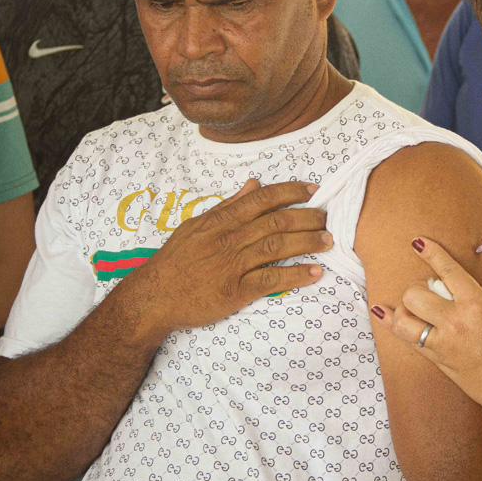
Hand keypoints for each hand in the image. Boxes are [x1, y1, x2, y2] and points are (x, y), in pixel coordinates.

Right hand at [122, 179, 331, 333]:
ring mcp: (232, 265)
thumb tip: (253, 183)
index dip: (291, 191)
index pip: (262, 199)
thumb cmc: (176, 260)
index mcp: (220, 220)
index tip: (313, 189)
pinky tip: (315, 273)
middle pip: (276, 221)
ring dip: (307, 242)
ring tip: (328, 240)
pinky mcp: (235, 292)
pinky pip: (271, 281)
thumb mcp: (196, 225)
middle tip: (327, 217)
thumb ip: (228, 205)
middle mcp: (229, 239)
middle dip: (307, 217)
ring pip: (277, 247)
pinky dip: (295, 276)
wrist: (153, 297)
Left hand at [371, 238, 481, 411]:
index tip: (418, 243)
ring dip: (404, 309)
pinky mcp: (437, 361)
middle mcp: (456, 322)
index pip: (447, 271)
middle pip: (416, 294)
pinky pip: (407, 341)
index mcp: (477, 305)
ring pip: (404, 320)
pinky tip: (380, 312)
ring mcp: (443, 344)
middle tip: (428, 289)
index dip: (431, 253)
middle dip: (417, 287)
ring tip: (414, 307)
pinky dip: (392, 325)